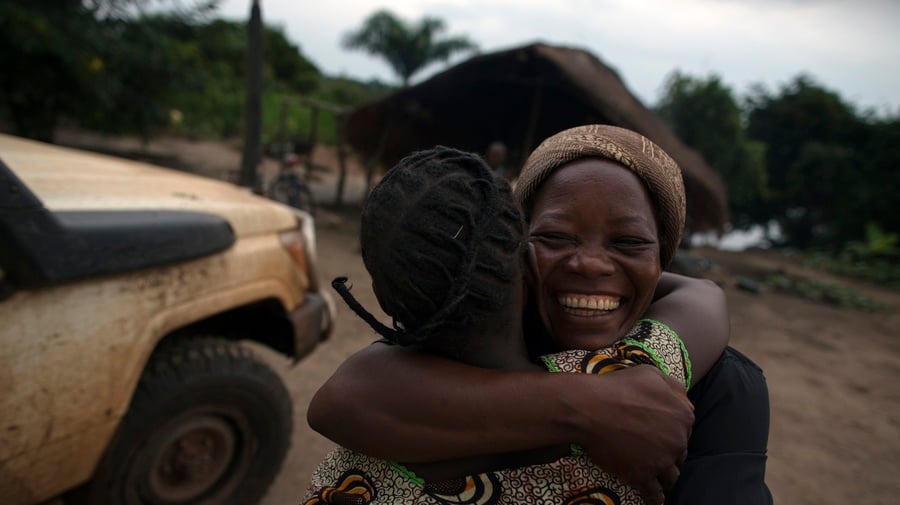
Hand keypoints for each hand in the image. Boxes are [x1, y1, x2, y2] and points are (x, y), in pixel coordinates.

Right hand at [574, 365, 692, 489]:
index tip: (662, 433)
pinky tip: (655, 499)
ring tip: (658, 477)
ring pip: (672, 476)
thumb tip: (685, 399)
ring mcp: (661, 460)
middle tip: (655, 453)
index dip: (673, 431)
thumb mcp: (651, 374)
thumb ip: (674, 387)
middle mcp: (678, 440)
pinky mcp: (642, 475)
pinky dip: (655, 497)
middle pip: (680, 453)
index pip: (686, 429)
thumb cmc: (617, 387)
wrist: (589, 407)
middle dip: (670, 454)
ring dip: (666, 476)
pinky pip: (654, 493)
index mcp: (683, 416)